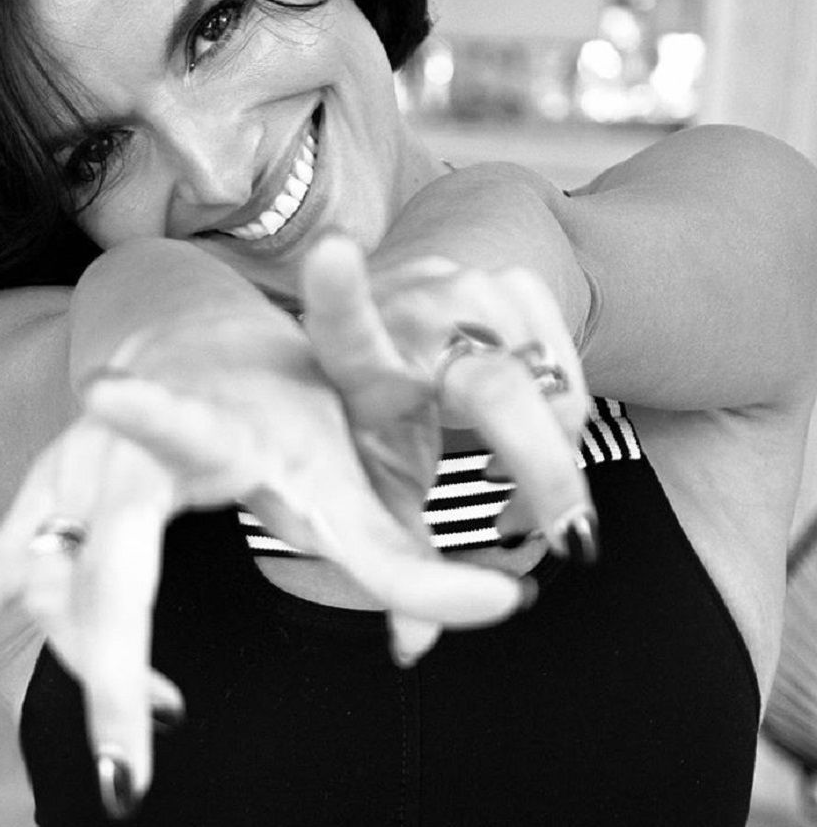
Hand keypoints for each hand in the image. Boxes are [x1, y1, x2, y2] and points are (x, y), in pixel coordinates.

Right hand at [0, 316, 533, 816]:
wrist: (191, 336)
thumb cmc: (282, 405)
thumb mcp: (344, 470)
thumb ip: (408, 553)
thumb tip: (512, 607)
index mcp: (198, 431)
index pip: (177, 442)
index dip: (145, 436)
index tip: (111, 451)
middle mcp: (112, 450)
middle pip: (98, 575)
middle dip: (107, 671)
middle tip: (131, 779)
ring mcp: (61, 474)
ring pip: (42, 589)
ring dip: (86, 673)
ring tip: (140, 742)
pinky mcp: (33, 498)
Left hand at [300, 234, 594, 558]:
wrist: (430, 308)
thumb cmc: (386, 405)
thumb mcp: (375, 468)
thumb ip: (392, 552)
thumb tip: (411, 648)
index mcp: (356, 361)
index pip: (339, 320)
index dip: (336, 289)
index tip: (330, 254)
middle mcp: (413, 312)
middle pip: (498, 391)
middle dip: (541, 469)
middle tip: (566, 539)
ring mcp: (473, 289)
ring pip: (549, 394)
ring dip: (553, 458)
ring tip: (525, 496)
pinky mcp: (522, 282)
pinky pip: (571, 376)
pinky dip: (566, 422)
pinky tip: (534, 437)